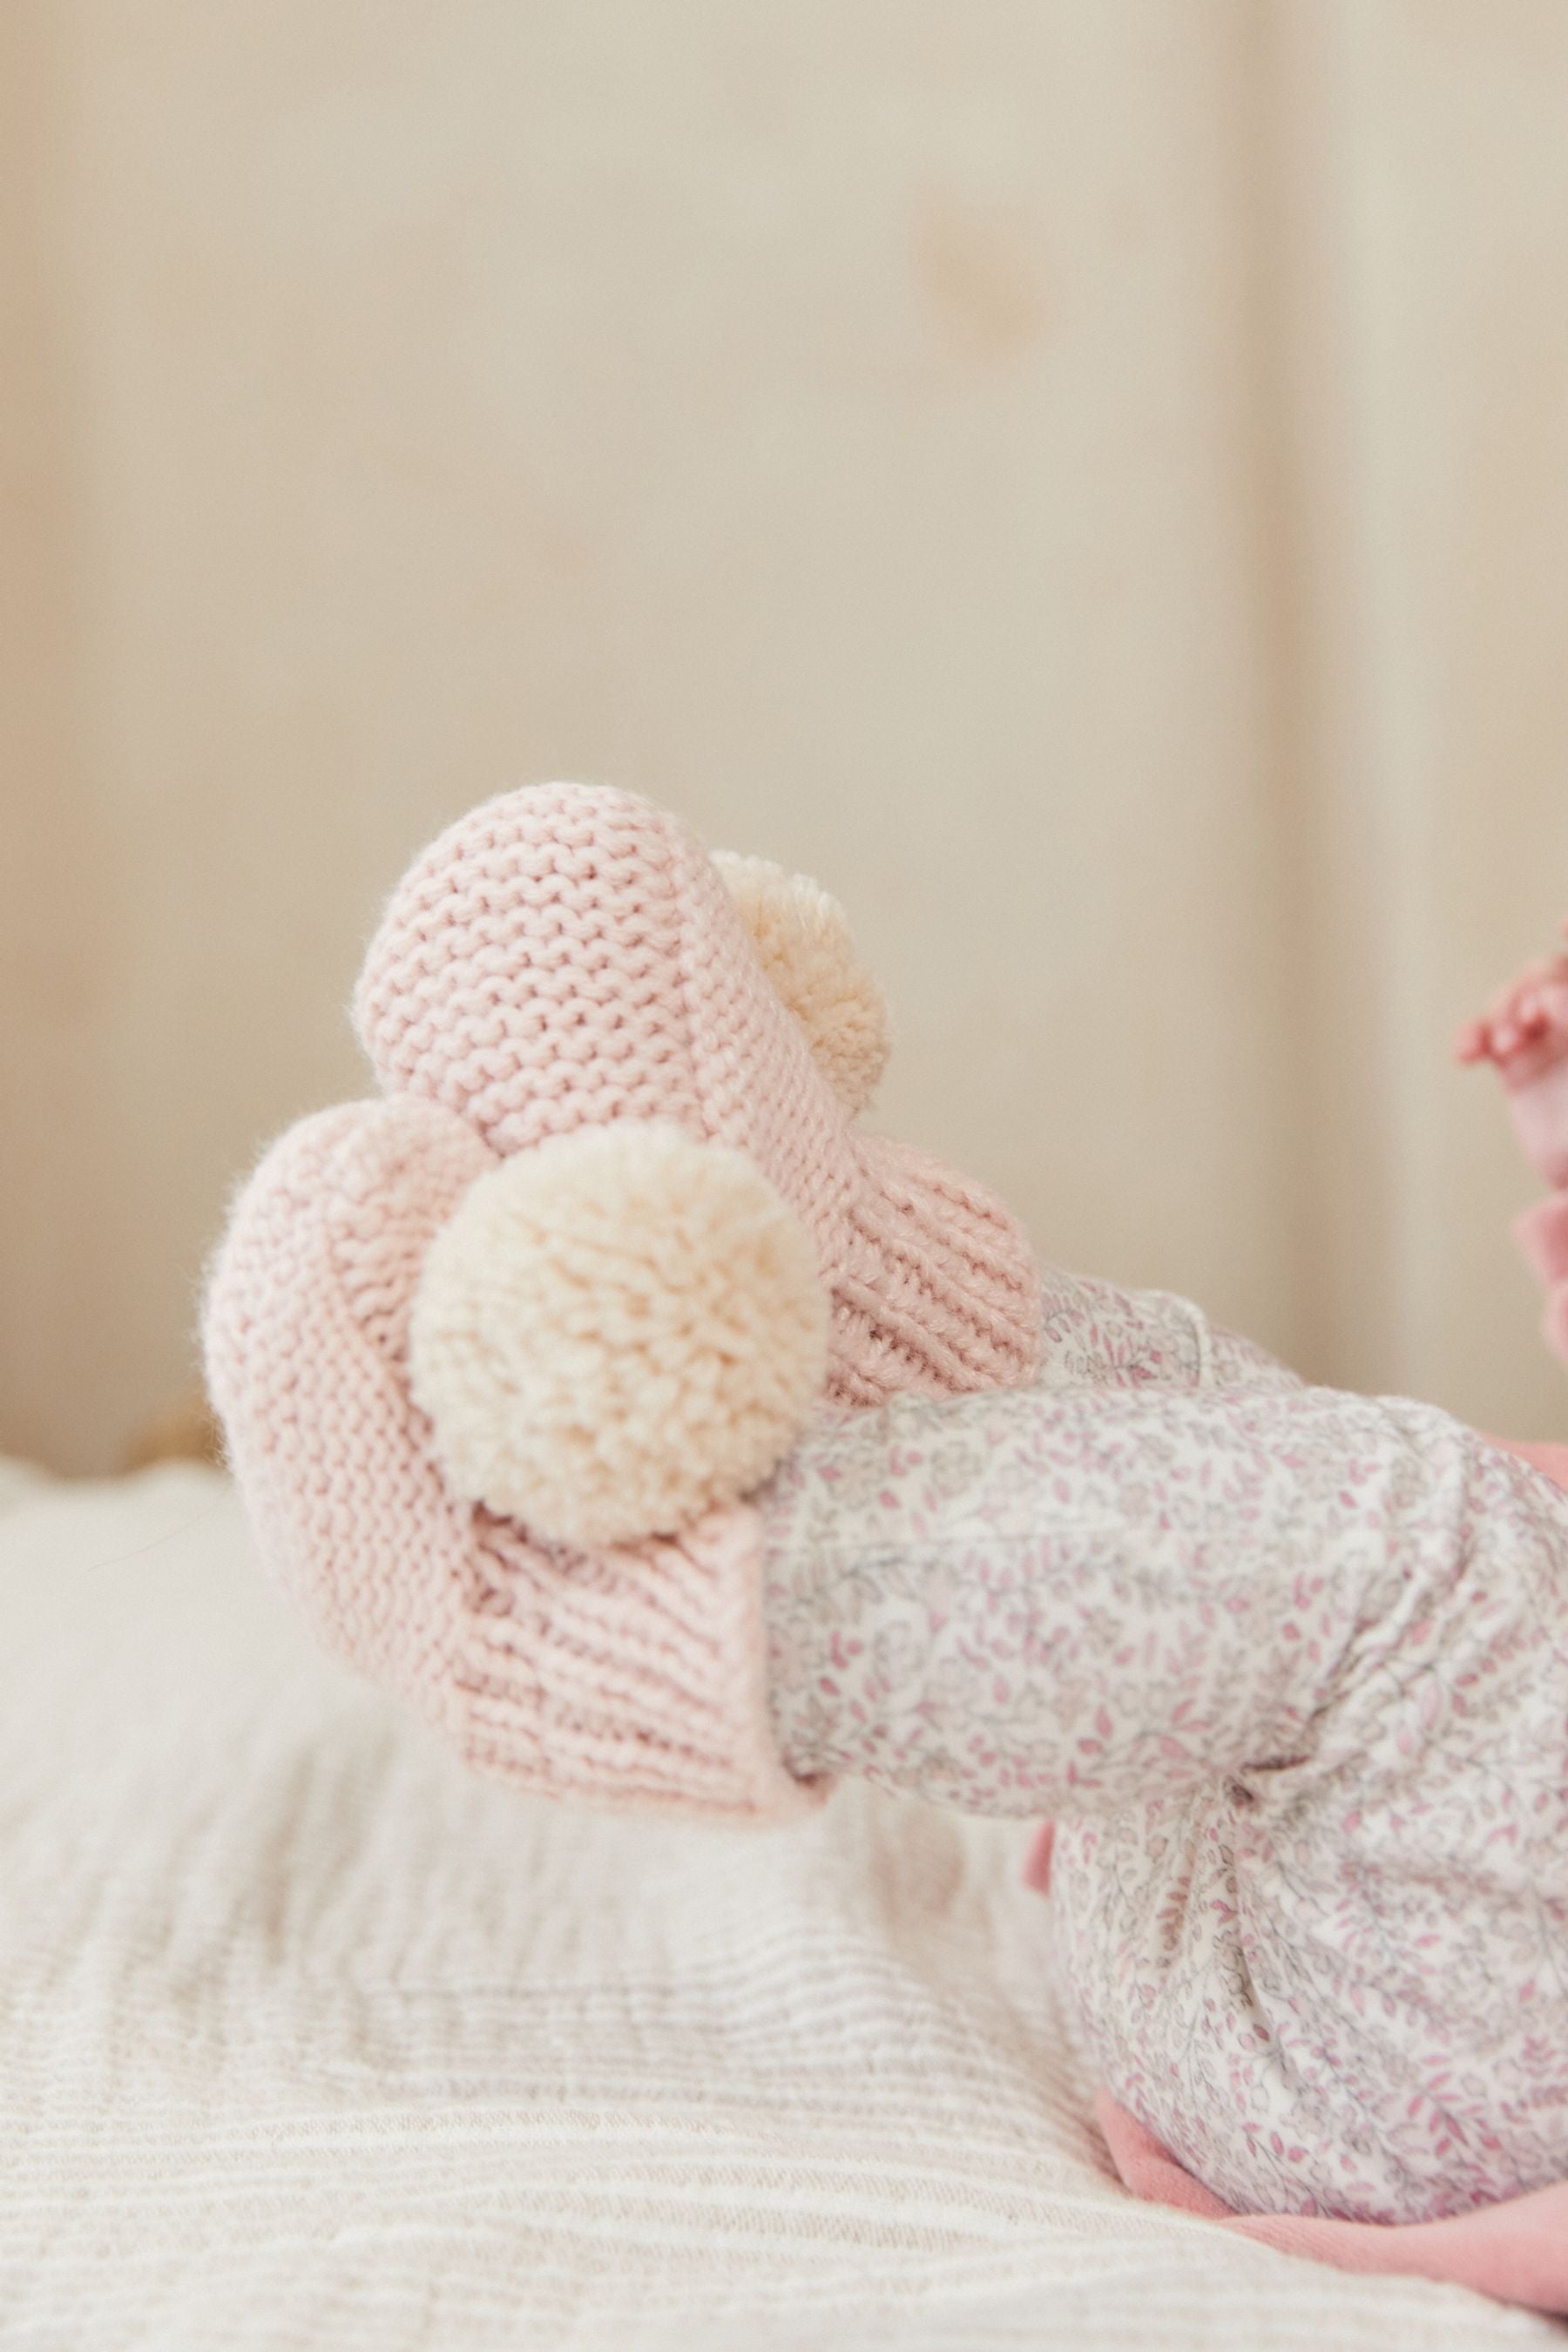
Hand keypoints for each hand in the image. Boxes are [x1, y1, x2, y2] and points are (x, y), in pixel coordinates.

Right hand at [1454, 924, 1567, 1085]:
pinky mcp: (1516, 1065)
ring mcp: (1545, 1037)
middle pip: (1544, 972)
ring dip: (1503, 1016)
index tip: (1562, 925)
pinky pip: (1484, 1037)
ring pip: (1510, 999)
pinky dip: (1472, 1039)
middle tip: (1533, 1017)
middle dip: (1532, 989)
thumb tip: (1551, 993)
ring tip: (1509, 1047)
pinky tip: (1467, 1054)